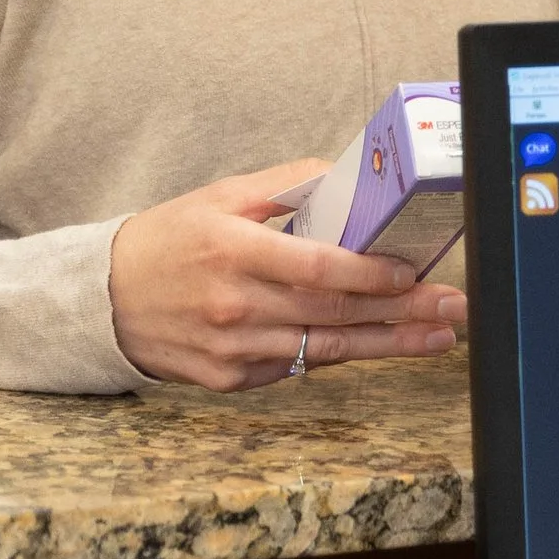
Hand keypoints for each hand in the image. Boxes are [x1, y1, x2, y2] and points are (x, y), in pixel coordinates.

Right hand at [108, 161, 467, 390]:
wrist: (104, 300)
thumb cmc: (168, 241)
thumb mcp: (219, 196)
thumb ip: (284, 184)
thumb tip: (345, 177)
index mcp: (234, 252)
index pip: (317, 269)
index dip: (371, 274)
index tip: (414, 272)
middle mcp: (236, 307)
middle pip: (335, 314)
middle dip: (403, 312)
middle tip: (454, 308)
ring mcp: (235, 351)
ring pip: (327, 350)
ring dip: (389, 344)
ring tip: (438, 337)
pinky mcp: (232, 380)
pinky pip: (297, 367)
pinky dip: (336, 354)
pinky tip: (378, 344)